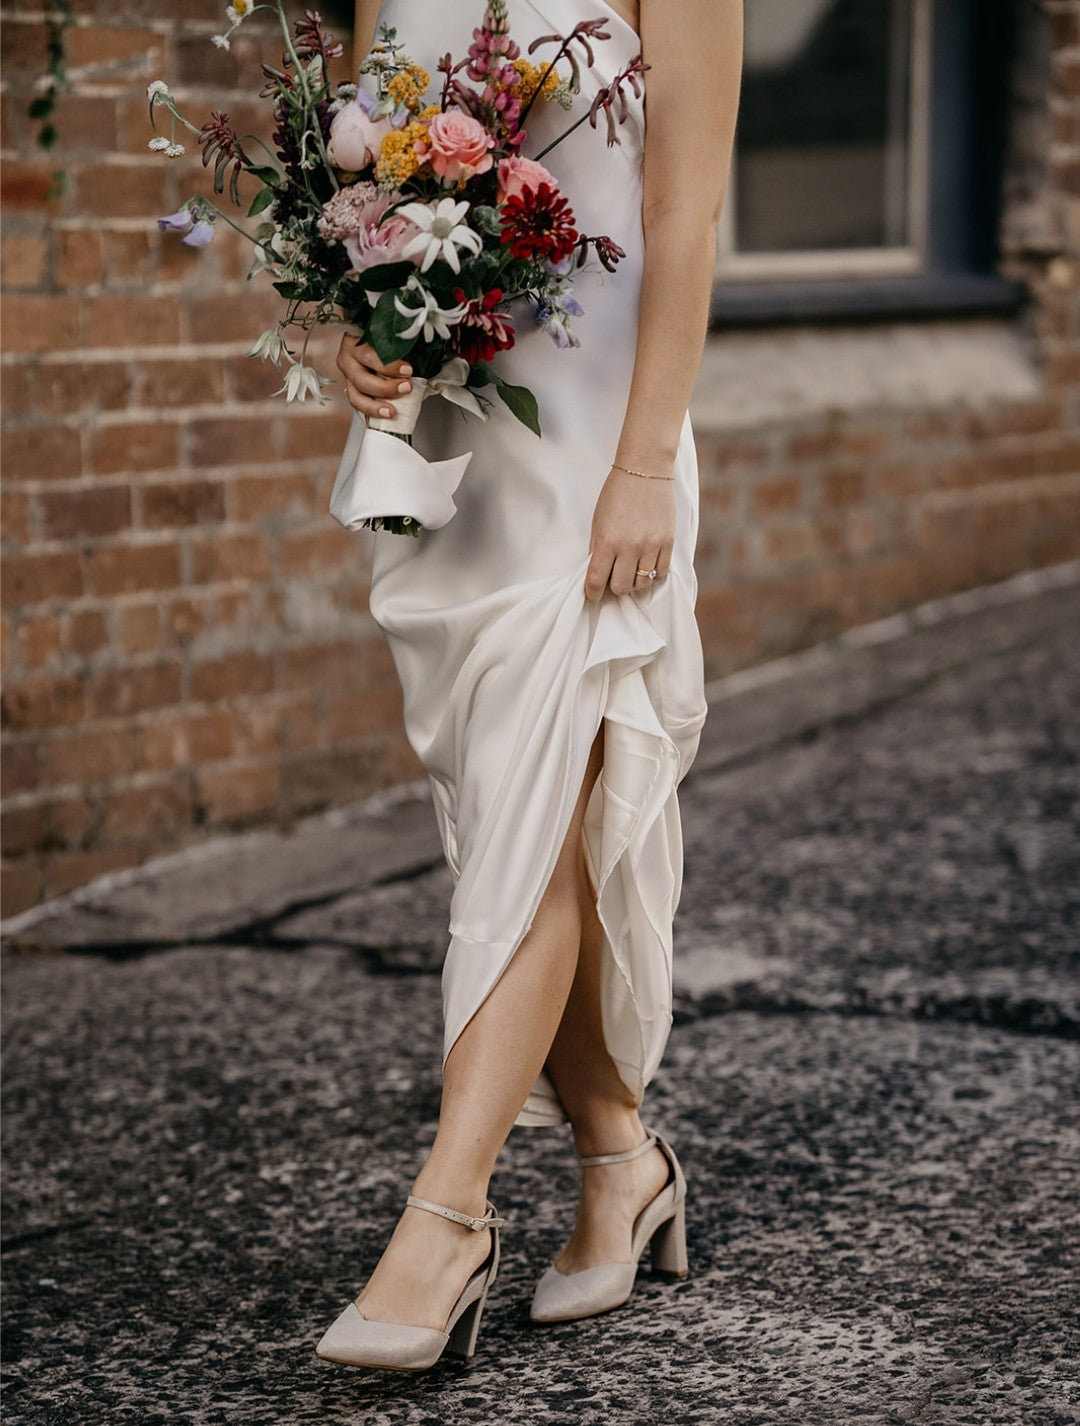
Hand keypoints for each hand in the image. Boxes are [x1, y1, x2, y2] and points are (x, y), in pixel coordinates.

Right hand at [336, 332, 411, 420]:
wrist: (369, 347)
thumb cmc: (381, 344)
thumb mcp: (390, 343)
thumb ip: (400, 350)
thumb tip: (422, 363)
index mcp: (354, 345)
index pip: (370, 355)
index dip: (389, 365)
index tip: (408, 371)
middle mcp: (348, 361)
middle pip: (362, 379)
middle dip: (385, 388)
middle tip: (406, 388)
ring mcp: (348, 379)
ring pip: (356, 397)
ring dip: (375, 407)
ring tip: (392, 411)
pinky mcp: (352, 392)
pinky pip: (360, 407)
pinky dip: (372, 414)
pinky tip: (382, 420)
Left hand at [584, 468, 674, 602]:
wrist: (645, 470)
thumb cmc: (617, 493)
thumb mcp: (598, 521)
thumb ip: (597, 548)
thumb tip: (598, 573)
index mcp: (607, 541)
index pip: (596, 581)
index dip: (592, 593)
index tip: (593, 595)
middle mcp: (629, 547)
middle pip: (621, 588)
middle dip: (614, 588)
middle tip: (613, 579)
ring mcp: (651, 546)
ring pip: (642, 584)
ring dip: (634, 582)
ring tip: (631, 571)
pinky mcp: (668, 543)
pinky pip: (661, 573)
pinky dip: (652, 575)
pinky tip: (646, 565)